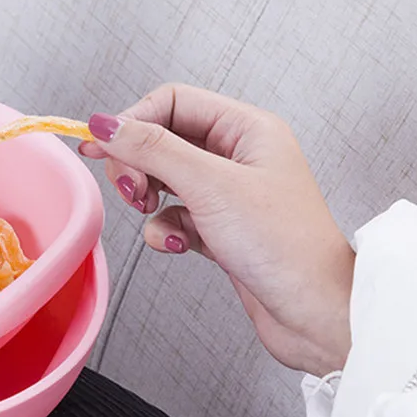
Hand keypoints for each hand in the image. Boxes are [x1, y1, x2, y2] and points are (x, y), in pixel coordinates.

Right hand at [81, 84, 353, 376]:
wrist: (314, 314)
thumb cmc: (286, 247)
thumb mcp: (209, 186)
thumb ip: (153, 149)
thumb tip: (105, 123)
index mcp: (247, 129)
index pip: (173, 102)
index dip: (134, 122)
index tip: (102, 148)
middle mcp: (238, 156)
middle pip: (163, 140)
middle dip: (137, 164)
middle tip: (130, 189)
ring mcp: (228, 194)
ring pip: (163, 180)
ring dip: (149, 199)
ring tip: (152, 213)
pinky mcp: (219, 230)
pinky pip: (173, 217)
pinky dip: (165, 231)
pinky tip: (179, 245)